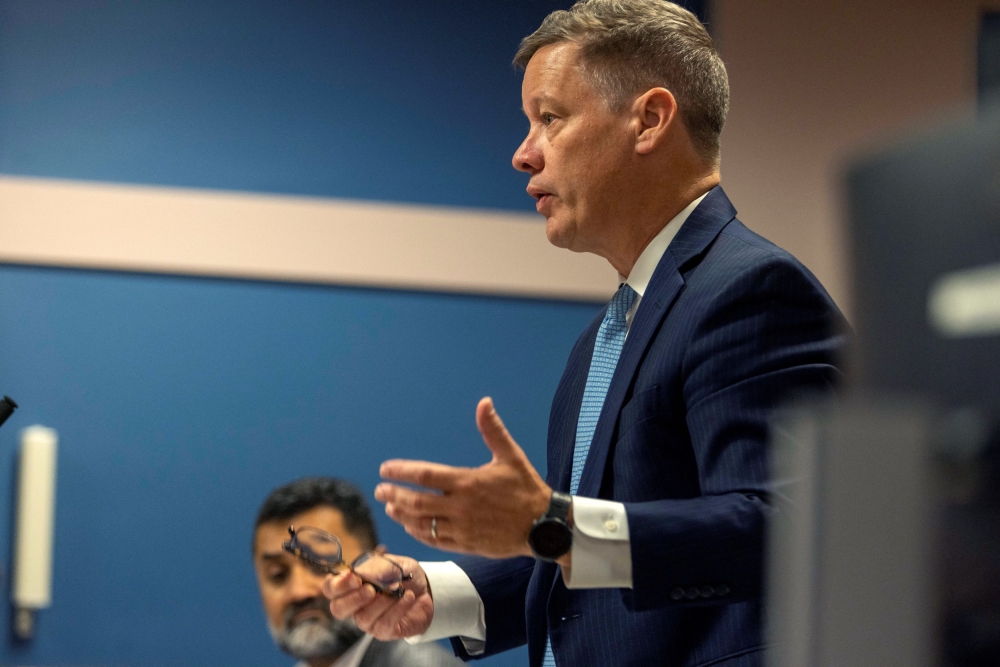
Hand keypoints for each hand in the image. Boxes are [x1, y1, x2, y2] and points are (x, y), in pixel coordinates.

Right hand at [322, 555, 432, 640]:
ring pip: (363, 618)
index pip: (330, 588)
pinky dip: (397, 609)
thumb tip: (362, 572)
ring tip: (399, 590)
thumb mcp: (393, 563)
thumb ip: (376, 567)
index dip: (338, 585)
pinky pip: (384, 624)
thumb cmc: (403, 574)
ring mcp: (367, 620)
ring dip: (382, 602)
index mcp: (351, 585)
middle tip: (370, 589)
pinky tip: (408, 597)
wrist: (427, 588)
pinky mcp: (383, 631)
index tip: (355, 578)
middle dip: (353, 599)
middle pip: (338, 609)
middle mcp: (355, 605)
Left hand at [376, 397, 550, 558]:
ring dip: (402, 515)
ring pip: (422, 523)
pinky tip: (410, 526)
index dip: (401, 472)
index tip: (384, 470)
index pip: (424, 475)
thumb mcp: (511, 456)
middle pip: (416, 501)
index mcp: (467, 482)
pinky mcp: (467, 545)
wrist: (544, 526)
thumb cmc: (526, 488)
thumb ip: (493, 430)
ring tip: (389, 507)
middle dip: (394, 495)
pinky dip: (419, 533)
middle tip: (379, 491)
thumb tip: (484, 402)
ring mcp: (462, 528)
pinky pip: (435, 540)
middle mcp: (460, 506)